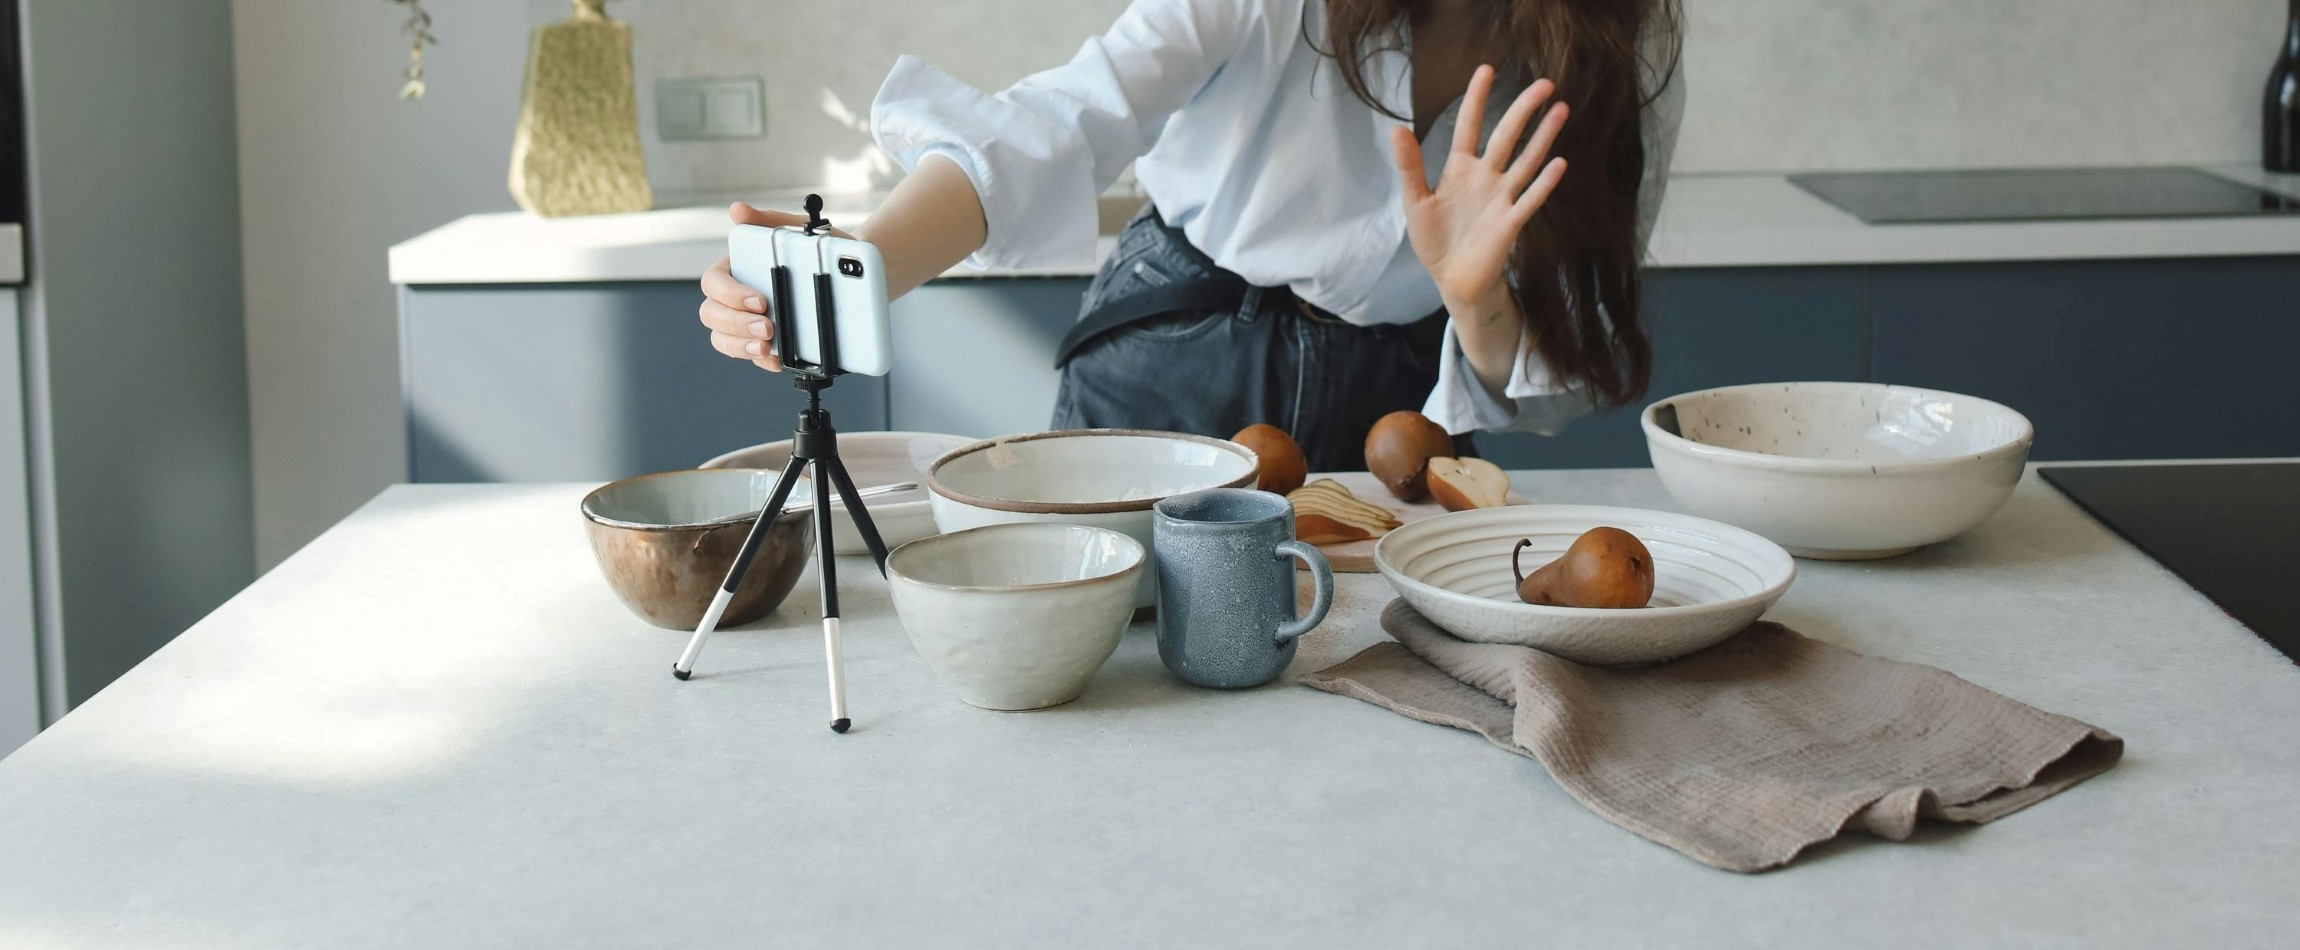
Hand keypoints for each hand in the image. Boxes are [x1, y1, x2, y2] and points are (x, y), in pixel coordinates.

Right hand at [699, 201, 855, 371]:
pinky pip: (750, 356)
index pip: (714, 282)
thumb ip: (769, 221)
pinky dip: (760, 360)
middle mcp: (734, 297)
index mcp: (736, 268)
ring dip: (740, 346)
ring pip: (722, 339)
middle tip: (767, 327)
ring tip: (767, 346)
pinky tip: (776, 360)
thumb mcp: (798, 231)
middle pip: (712, 314)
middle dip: (736, 324)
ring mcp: (745, 322)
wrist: (852, 276)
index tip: (760, 300)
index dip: (730, 294)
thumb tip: (737, 210)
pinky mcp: (763, 342)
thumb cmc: (819, 250)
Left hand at [1390, 66, 1568, 307]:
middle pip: (1507, 136)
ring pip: (1526, 161)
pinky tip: (1559, 163)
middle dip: (1523, 109)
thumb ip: (1410, 167)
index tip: (1486, 69)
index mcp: (1460, 168)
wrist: (1452, 278)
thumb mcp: (1415, 201)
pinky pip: (1530, 200)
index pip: (1469, 125)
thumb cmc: (1434, 238)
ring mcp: (1501, 198)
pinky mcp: (1510, 222)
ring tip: (1560, 109)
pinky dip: (1544, 183)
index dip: (1476, 99)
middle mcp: (1485, 177)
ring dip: (1543, 137)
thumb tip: (1397, 129)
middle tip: (1544, 83)